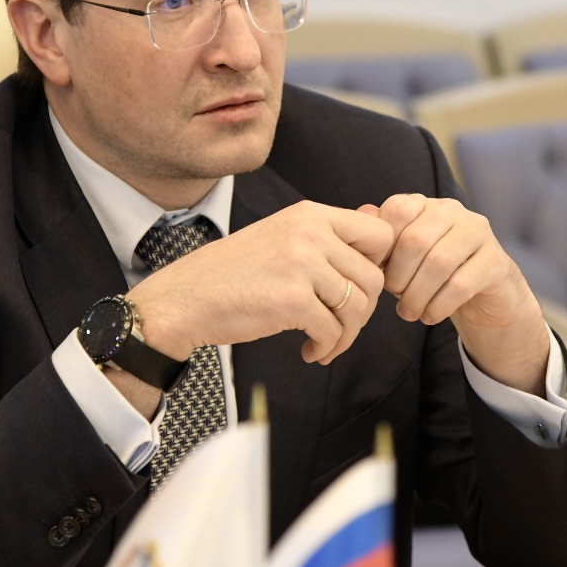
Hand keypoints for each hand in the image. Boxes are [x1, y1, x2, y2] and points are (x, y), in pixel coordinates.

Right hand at [129, 201, 392, 367]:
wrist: (185, 298)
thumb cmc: (234, 273)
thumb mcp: (283, 237)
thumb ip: (329, 233)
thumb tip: (379, 218)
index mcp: (310, 214)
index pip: (380, 234)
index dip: (379, 266)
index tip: (357, 290)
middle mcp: (311, 233)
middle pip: (374, 277)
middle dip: (364, 311)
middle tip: (339, 326)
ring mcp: (302, 264)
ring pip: (359, 307)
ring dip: (346, 335)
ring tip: (324, 343)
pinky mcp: (292, 300)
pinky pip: (333, 330)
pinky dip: (328, 348)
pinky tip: (310, 352)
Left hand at [365, 194, 550, 395]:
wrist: (483, 296)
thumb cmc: (431, 275)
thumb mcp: (399, 259)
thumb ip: (381, 239)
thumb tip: (363, 213)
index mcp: (425, 204)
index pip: (397, 209)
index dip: (383, 246)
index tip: (379, 272)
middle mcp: (453, 211)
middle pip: (416, 240)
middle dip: (399, 277)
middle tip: (395, 298)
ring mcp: (478, 233)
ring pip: (439, 263)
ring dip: (417, 295)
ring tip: (409, 312)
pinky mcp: (496, 262)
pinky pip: (460, 285)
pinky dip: (438, 306)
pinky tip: (430, 316)